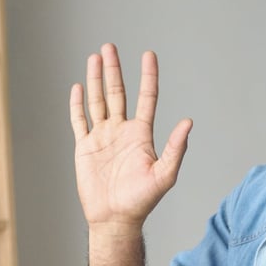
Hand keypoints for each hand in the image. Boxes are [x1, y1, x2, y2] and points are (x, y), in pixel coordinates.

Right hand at [69, 44, 191, 228]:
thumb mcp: (164, 175)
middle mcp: (121, 131)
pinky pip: (79, 121)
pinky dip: (77, 104)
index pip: (146, 97)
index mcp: (141, 134)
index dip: (148, 76)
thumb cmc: (142, 201)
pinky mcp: (85, 148)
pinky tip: (77, 87)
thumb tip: (188, 123)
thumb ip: (175, 149)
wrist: (115, 219)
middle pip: (117, 92)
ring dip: (94, 80)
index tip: (148, 54)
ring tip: (94, 57)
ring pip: (97, 101)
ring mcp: (102, 137)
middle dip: (113, 70)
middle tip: (109, 46)